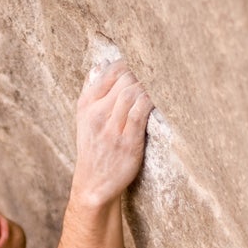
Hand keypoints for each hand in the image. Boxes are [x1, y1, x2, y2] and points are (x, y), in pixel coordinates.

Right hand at [72, 59, 153, 206]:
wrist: (93, 184)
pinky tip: (161, 102)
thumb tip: (101, 64)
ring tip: (162, 88)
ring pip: (134, 92)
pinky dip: (152, 103)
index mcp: (86, 104)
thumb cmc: (94, 148)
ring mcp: (113, 129)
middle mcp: (97, 114)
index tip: (145, 67)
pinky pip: (141, 112)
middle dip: (144, 75)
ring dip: (151, 87)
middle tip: (159, 77)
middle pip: (126, 79)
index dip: (132, 65)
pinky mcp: (129, 142)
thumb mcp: (85, 118)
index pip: (111, 72)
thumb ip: (92, 91)